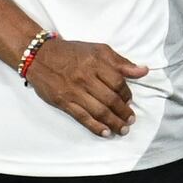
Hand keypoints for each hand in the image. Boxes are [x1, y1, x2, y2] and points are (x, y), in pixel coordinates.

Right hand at [13, 31, 136, 137]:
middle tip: (130, 120)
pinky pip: (82, 117)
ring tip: (123, 129)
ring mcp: (74, 91)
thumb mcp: (97, 50)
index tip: (130, 101)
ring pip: (99, 110)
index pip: (118, 82)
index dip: (127, 94)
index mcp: (96, 62)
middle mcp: (85, 77)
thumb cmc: (71, 52)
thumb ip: (120, 62)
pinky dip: (96, 127)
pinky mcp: (63, 102)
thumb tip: (144, 71)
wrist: (39, 56)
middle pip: (110, 99)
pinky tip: (106, 132)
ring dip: (114, 122)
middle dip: (124, 112)